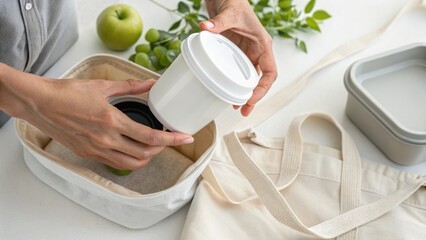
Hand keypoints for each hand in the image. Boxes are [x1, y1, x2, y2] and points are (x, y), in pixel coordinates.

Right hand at [0, 64, 192, 169]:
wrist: (41, 104)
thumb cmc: (68, 93)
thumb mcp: (102, 86)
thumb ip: (130, 86)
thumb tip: (150, 82)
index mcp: (112, 121)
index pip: (150, 137)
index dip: (172, 139)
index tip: (185, 138)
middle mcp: (106, 140)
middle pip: (145, 154)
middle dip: (162, 149)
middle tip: (167, 139)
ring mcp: (97, 150)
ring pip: (131, 163)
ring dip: (147, 157)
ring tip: (152, 146)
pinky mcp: (88, 154)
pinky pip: (115, 163)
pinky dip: (129, 159)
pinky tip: (132, 149)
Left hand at [200, 0, 277, 115]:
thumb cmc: (234, 2)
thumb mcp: (229, 12)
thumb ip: (219, 21)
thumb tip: (205, 28)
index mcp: (262, 45)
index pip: (270, 72)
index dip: (263, 88)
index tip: (251, 99)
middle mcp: (257, 52)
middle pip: (260, 80)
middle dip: (254, 97)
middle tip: (244, 111)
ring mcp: (246, 54)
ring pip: (249, 79)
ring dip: (244, 94)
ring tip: (236, 108)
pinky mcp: (235, 53)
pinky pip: (237, 72)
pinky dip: (233, 84)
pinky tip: (226, 93)